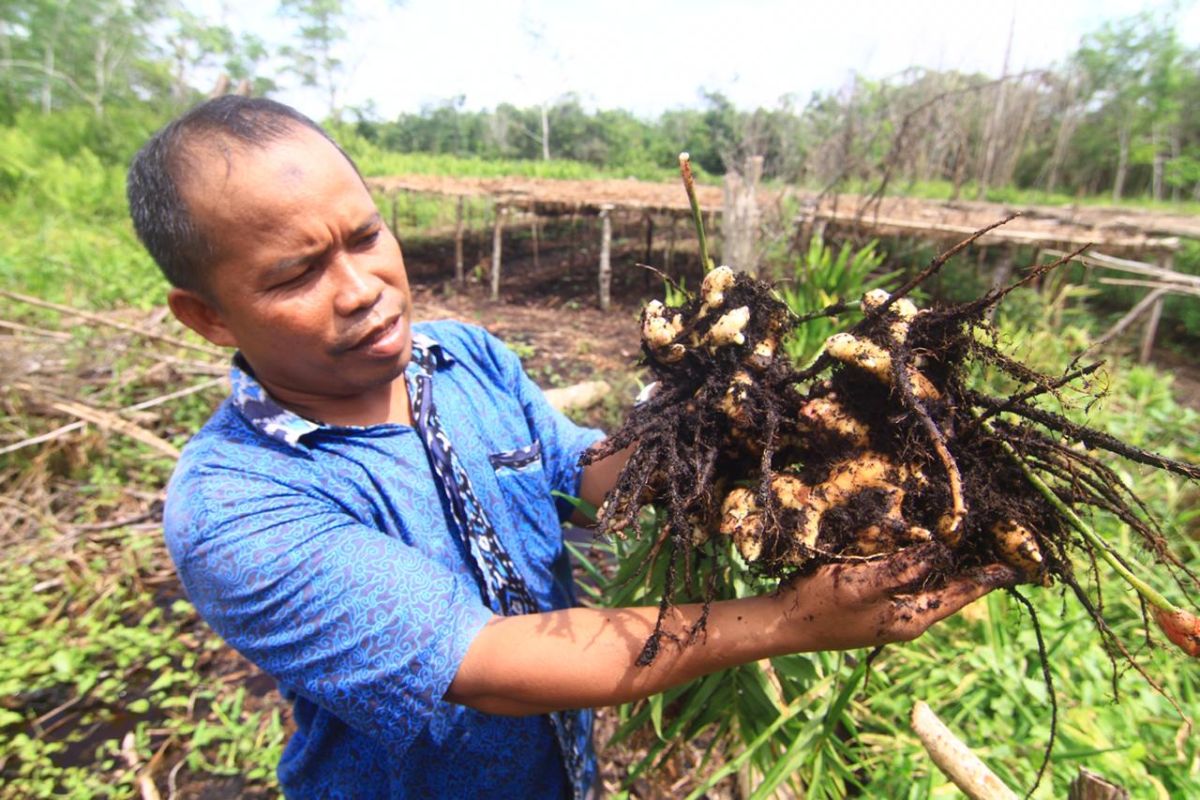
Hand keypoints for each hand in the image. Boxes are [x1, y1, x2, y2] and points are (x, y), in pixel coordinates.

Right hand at [778, 542, 1020, 650]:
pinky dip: (921, 561)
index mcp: (911, 617)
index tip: (1019, 563)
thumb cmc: (818, 607)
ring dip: (949, 562)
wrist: (781, 625)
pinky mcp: (872, 601)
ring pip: (929, 582)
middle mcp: (907, 616)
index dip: (989, 576)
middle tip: (1001, 539)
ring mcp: (889, 611)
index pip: (961, 593)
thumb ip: (901, 569)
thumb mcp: (861, 584)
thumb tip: (941, 551)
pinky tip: (922, 544)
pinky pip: (907, 578)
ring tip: (973, 538)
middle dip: (974, 565)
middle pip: (950, 588)